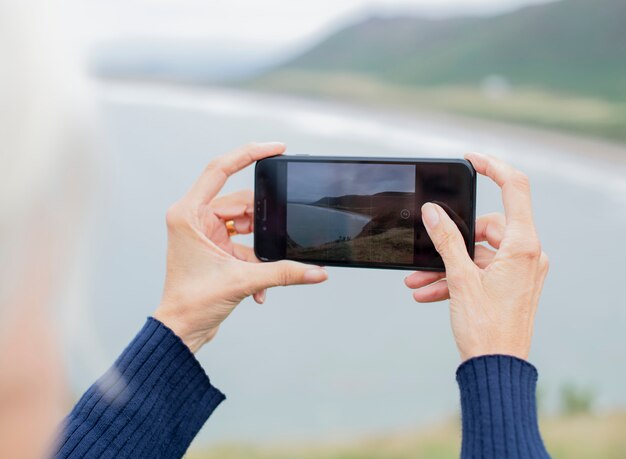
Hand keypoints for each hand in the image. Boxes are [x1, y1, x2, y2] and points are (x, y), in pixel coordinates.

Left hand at [154, 143, 327, 352]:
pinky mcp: (215, 247)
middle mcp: (195, 218)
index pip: (220, 169)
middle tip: (276, 235)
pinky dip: (255, 261)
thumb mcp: (241, 281)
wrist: (182, 330)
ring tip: (261, 269)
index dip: (249, 154)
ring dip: (259, 246)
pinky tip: (258, 285)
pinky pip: (244, 243)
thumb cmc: (190, 303)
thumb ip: (283, 273)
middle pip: (240, 202)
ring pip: (246, 223)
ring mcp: (205, 232)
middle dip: (262, 221)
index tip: (276, 149)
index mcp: (189, 214)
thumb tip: (316, 270)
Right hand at [405, 153, 548, 360]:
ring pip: (477, 253)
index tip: (470, 159)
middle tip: (424, 253)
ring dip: (446, 264)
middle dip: (451, 239)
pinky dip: (455, 278)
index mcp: (523, 246)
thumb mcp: (460, 279)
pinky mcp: (510, 284)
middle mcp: (527, 254)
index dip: (493, 167)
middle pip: (486, 227)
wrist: (496, 368)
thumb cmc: (486, 328)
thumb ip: (446, 240)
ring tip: (417, 280)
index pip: (515, 189)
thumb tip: (433, 211)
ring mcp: (520, 270)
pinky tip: (427, 291)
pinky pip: (479, 271)